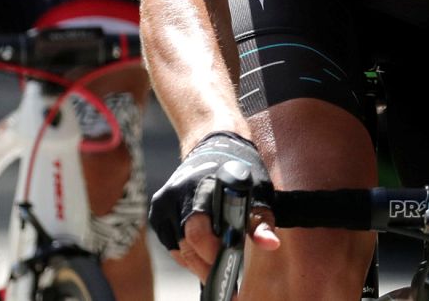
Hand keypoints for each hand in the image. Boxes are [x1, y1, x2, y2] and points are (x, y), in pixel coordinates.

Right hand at [149, 131, 279, 277]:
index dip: (213, 256)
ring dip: (197, 261)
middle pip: (187, 245)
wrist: (214, 145)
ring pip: (177, 248)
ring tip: (218, 265)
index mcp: (202, 188)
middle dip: (208, 267)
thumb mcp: (258, 191)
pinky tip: (204, 250)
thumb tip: (271, 245)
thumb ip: (261, 221)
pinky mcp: (158, 209)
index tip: (231, 277)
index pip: (199, 232)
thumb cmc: (241, 171)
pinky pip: (171, 242)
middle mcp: (177, 194)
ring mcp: (164, 202)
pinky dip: (187, 251)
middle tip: (227, 283)